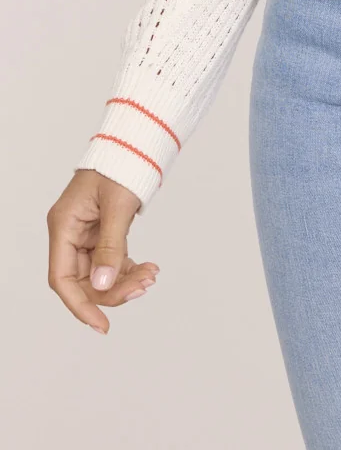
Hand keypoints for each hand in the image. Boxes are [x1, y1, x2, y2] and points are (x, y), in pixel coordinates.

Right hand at [47, 170, 158, 332]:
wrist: (135, 142)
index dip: (80, 305)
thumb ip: (110, 247)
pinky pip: (111, 260)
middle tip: (144, 287)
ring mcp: (86, 233)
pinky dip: (128, 268)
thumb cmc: (121, 164)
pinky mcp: (102, 232)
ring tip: (152, 276)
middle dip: (112, 290)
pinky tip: (149, 268)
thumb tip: (102, 284)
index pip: (63, 279)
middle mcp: (70, 232)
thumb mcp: (117, 206)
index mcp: (64, 226)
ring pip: (100, 273)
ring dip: (124, 280)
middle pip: (83, 280)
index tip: (102, 324)